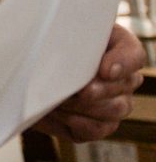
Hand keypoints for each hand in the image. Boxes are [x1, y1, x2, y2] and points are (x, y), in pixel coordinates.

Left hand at [34, 23, 145, 141]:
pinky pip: (97, 130)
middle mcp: (122, 79)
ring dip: (82, 105)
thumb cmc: (44, 45)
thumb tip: (67, 46)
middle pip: (125, 86)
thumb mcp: (54, 31)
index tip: (104, 70)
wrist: (28, 71)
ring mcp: (114, 104)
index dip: (123, 63)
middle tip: (75, 90)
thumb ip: (66, 35)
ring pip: (114, 109)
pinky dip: (75, 121)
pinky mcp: (97, 126)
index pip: (133, 54)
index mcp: (116, 47)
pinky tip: (56, 111)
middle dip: (97, 89)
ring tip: (56, 98)